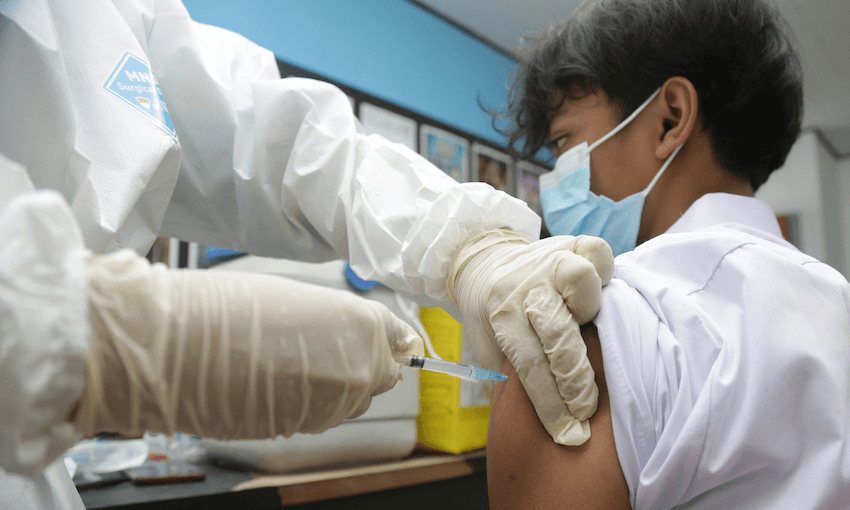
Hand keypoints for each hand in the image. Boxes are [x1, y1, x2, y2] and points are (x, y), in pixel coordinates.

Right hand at [76, 250, 423, 439]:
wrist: (182, 347)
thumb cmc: (232, 309)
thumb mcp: (301, 300)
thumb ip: (343, 324)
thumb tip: (357, 337)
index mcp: (364, 325)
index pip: (402, 341)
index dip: (394, 342)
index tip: (393, 345)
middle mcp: (360, 368)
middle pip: (383, 375)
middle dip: (365, 365)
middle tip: (328, 350)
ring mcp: (335, 405)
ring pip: (353, 400)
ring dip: (335, 385)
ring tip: (291, 363)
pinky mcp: (305, 429)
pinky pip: (323, 415)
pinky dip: (310, 402)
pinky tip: (277, 382)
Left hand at [448, 230, 612, 444]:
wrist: (482, 264)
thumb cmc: (494, 317)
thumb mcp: (491, 348)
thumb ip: (516, 375)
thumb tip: (553, 421)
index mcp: (500, 314)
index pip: (528, 363)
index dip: (551, 404)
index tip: (568, 433)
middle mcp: (524, 287)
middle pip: (558, 332)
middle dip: (575, 380)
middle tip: (586, 409)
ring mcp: (547, 262)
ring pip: (580, 280)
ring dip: (590, 310)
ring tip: (594, 332)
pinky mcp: (567, 244)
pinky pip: (595, 251)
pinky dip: (604, 270)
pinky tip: (603, 290)